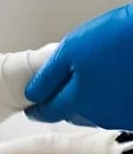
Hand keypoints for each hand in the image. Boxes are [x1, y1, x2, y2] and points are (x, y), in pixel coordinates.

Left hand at [24, 5, 132, 128]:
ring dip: (86, 104)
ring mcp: (121, 116)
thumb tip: (32, 95)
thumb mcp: (69, 51)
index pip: (49, 112)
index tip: (31, 109)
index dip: (38, 110)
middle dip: (63, 105)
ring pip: (94, 114)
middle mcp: (100, 116)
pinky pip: (114, 112)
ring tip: (87, 83)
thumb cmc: (112, 37)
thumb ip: (47, 78)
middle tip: (56, 93)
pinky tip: (110, 84)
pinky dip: (107, 102)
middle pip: (72, 114)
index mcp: (78, 101)